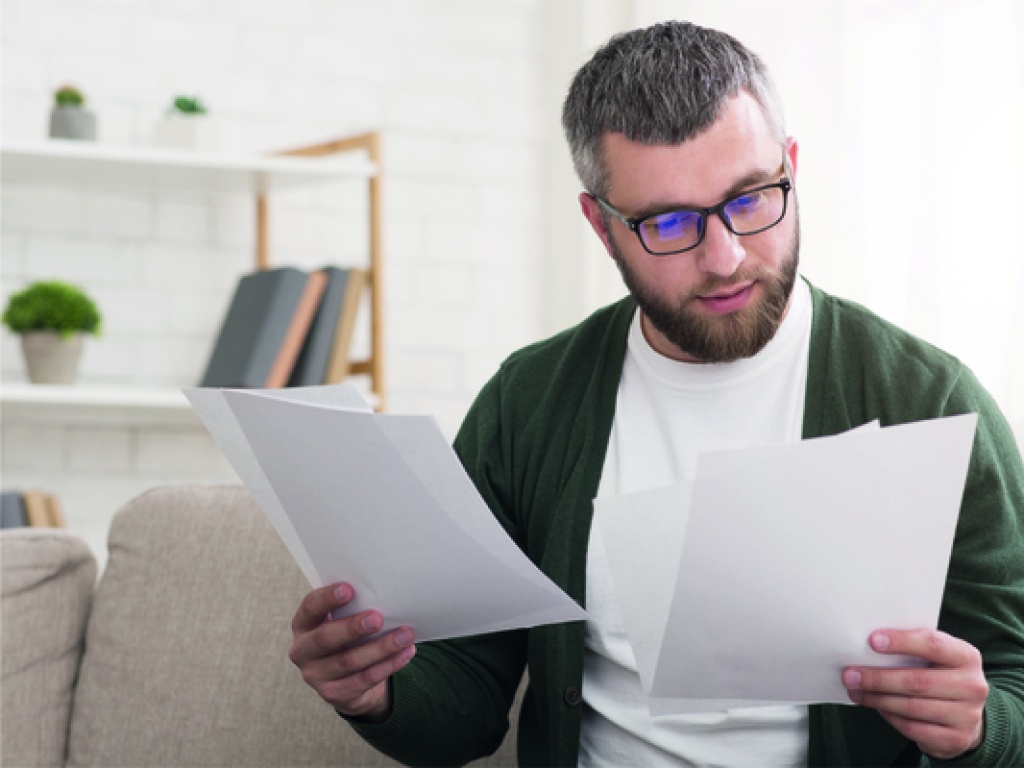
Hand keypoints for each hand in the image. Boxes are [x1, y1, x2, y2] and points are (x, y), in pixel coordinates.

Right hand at [289, 582, 415, 719]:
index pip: (309, 608)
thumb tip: (384, 594)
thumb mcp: (341, 621)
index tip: (349, 589)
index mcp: (303, 625)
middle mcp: (302, 651)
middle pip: (326, 638)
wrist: (347, 680)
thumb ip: (353, 608)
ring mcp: (315, 676)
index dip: (327, 598)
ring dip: (381, 647)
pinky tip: (406, 652)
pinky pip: (364, 679)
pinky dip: (389, 665)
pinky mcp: (333, 694)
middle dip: (353, 628)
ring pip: (350, 661)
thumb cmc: (346, 637)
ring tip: (405, 635)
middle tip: (378, 618)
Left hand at [842, 629, 988, 759]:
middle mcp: (973, 686)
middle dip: (878, 678)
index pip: (933, 644)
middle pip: (917, 681)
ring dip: (878, 699)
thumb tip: (866, 645)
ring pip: (912, 707)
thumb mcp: (936, 657)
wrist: (966, 713)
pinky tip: (876, 707)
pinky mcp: (956, 738)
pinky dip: (889, 717)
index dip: (902, 642)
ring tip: (856, 691)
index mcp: (966, 656)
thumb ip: (913, 648)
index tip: (872, 641)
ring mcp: (967, 715)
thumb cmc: (940, 674)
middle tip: (850, 675)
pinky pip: (913, 728)